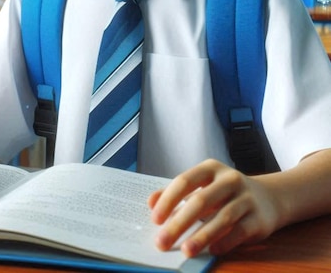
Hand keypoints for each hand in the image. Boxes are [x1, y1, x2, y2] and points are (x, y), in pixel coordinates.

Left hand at [147, 159, 280, 256]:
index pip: (184, 181)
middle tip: (162, 242)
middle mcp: (229, 179)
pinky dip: (224, 242)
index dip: (168, 200)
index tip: (155, 219)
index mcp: (210, 168)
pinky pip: (240, 231)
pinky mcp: (260, 218)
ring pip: (221, 218)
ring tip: (185, 250)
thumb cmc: (225, 193)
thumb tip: (151, 202)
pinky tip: (211, 251)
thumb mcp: (202, 186)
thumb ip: (176, 193)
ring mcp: (246, 198)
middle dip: (179, 223)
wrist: (270, 198)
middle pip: (200, 201)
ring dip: (201, 236)